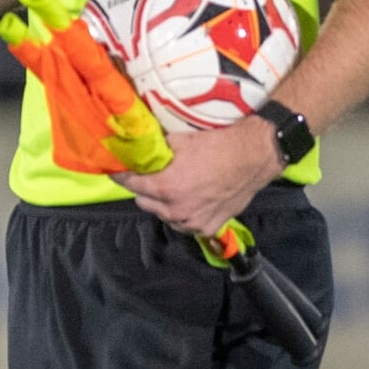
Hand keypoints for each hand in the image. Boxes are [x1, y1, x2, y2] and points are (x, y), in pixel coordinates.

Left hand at [113, 117, 281, 235]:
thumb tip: (137, 148)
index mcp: (165, 187)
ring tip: (171, 187)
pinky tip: (188, 200)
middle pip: (143, 202)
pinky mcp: (207, 228)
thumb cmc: (216, 146)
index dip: (122, 176)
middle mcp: (176, 209)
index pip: (130, 185)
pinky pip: (183, 224)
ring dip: (161, 203)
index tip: (117, 171)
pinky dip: (181, 213)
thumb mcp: (179, 141)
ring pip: (162, 215)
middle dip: (143, 189)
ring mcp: (192, 222)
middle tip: (150, 176)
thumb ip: (154, 150)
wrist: (252, 157)